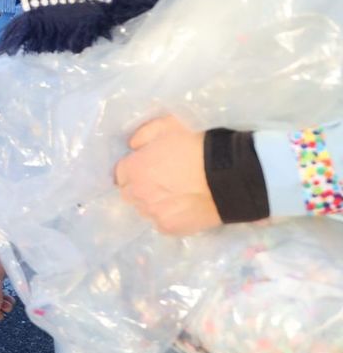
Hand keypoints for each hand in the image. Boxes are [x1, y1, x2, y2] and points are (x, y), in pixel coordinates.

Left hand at [115, 115, 220, 235]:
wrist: (232, 175)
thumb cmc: (199, 145)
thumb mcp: (169, 124)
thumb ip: (144, 134)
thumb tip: (132, 146)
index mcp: (134, 169)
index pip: (120, 173)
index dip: (135, 168)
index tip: (149, 167)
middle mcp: (137, 194)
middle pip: (129, 193)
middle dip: (141, 186)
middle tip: (163, 180)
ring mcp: (153, 213)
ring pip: (145, 209)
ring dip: (153, 202)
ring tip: (176, 195)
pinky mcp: (169, 228)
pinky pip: (161, 223)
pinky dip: (169, 216)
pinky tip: (184, 208)